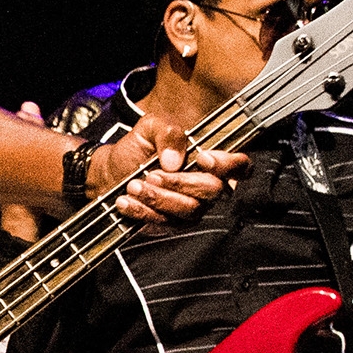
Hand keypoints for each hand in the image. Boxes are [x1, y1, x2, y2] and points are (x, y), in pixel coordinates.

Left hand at [90, 109, 247, 225]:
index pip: (240, 167)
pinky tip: (127, 200)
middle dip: (182, 182)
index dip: (228, 165)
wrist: (112, 169)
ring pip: (189, 211)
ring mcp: (191, 209)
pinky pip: (164, 224)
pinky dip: (142, 211)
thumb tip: (175, 159)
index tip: (202, 157)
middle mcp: (207, 188)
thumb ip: (168, 132)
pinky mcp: (171, 225)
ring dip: (159, 198)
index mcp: (211, 161)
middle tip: (153, 174)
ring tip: (135, 185)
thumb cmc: (138, 147)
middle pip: (213, 191)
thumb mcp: (151, 127)